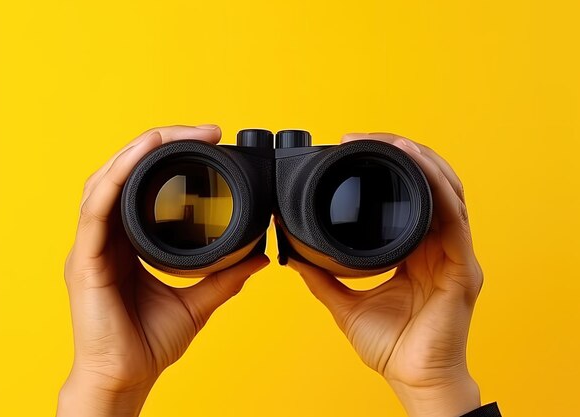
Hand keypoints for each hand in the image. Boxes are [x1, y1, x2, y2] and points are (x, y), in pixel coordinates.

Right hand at [58, 125, 269, 416]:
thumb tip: (257, 256)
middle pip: (124, 173)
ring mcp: (91, 246)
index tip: (208, 143)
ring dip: (135, 152)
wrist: (126, 377)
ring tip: (167, 133)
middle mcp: (106, 237)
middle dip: (158, 144)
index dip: (169, 159)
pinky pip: (95, 210)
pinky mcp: (84, 260)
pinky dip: (114, 178)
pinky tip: (136, 157)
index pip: (142, 186)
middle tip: (201, 131)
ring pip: (105, 181)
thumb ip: (224, 277)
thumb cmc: (148, 343)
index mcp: (128, 242)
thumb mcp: (197, 301)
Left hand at [288, 133, 482, 416]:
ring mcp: (454, 255)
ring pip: (447, 192)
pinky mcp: (462, 268)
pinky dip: (437, 186)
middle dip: (403, 155)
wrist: (413, 380)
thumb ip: (322, 277)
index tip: (353, 151)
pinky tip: (418, 165)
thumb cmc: (391, 347)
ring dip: (421, 161)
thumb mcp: (346, 305)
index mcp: (416, 252)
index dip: (386, 169)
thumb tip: (293, 255)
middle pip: (430, 185)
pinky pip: (453, 218)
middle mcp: (439, 247)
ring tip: (393, 142)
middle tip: (366, 138)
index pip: (408, 197)